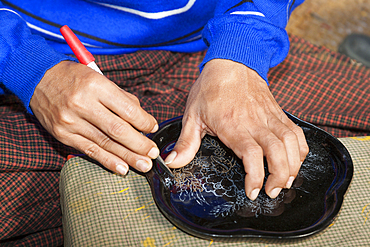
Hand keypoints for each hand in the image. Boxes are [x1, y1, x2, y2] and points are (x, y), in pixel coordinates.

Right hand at [30, 61, 159, 174]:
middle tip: (153, 153)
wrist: (38, 78)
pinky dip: (107, 161)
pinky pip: (89, 150)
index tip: (153, 127)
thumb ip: (121, 98)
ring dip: (127, 156)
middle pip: (118, 130)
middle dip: (139, 144)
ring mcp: (71, 121)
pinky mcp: (63, 135)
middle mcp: (83, 104)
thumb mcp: (100, 78)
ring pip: (105, 143)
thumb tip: (142, 118)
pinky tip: (122, 168)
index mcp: (96, 86)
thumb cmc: (74, 77)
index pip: (127, 109)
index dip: (144, 122)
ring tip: (144, 165)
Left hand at [165, 59, 308, 199]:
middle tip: (272, 192)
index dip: (256, 176)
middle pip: (277, 152)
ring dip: (293, 165)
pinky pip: (296, 132)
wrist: (231, 61)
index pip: (251, 155)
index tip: (253, 191)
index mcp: (233, 125)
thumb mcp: (192, 116)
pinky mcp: (278, 112)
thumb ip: (185, 143)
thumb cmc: (211, 88)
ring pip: (291, 143)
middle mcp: (255, 122)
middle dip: (280, 177)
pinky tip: (295, 160)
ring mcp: (270, 116)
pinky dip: (300, 148)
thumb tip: (172, 162)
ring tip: (286, 181)